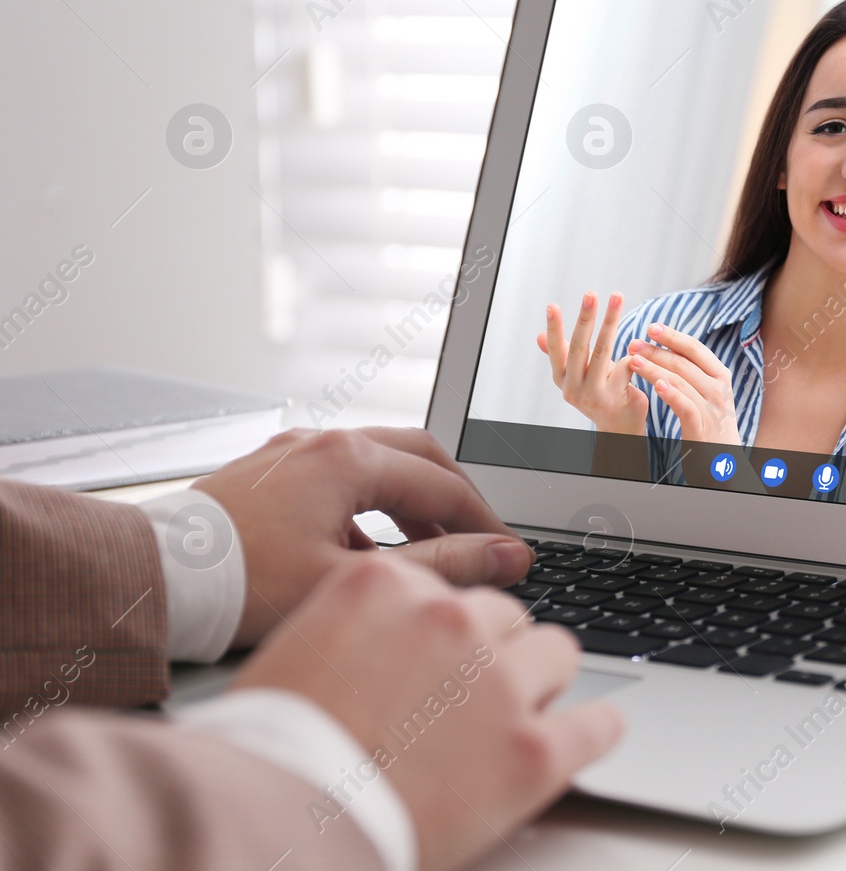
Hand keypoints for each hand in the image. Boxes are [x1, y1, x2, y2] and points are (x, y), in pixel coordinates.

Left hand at [194, 427, 531, 649]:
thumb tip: (506, 557)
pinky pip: (340, 475)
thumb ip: (440, 567)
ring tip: (431, 548)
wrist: (152, 581)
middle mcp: (323, 442)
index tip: (512, 556)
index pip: (445, 485)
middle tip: (482, 539)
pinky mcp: (267, 471)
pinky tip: (368, 549)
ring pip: (379, 461)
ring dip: (413, 500)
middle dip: (457, 498)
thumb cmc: (241, 584)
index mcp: (349, 459)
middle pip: (419, 455)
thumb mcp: (354, 580)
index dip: (486, 524)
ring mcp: (292, 452)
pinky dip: (371, 504)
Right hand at [231, 555, 622, 870]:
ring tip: (512, 721)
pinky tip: (584, 738)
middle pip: (505, 618)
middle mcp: (451, 622)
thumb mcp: (298, 651)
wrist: (273, 825)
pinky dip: (593, 732)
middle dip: (491, 654)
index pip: (450, 587)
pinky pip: (596, 725)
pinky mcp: (532, 751)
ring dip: (537, 683)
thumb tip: (388, 642)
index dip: (445, 628)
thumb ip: (359, 626)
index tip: (444, 651)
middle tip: (466, 701)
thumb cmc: (268, 754)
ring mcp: (499, 684)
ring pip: (556, 654)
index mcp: (388, 587)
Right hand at [537, 290, 648, 435]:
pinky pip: (624, 368)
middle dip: (585, 317)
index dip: (553, 327)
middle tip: (590, 293)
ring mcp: (593, 394)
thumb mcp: (577, 375)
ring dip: (610, 322)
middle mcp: (573, 387)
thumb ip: (562, 356)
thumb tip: (538, 336)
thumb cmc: (600, 393)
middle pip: (579, 347)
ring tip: (616, 297)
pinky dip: (631, 354)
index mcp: (562, 378)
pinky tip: (639, 344)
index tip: (551, 305)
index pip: (555, 349)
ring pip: (603, 352)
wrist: (619, 427)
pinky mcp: (614, 398)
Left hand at [626, 323, 741, 445]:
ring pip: (681, 381)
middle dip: (655, 351)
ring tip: (633, 361)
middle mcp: (719, 389)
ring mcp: (712, 410)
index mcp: (721, 376)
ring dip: (654, 369)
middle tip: (632, 343)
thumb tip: (671, 347)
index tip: (650, 327)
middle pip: (683, 362)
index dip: (672, 336)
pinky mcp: (702, 429)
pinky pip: (686, 407)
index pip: (695, 348)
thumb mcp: (710, 395)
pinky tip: (655, 387)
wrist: (726, 463)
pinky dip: (671, 395)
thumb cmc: (711, 425)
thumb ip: (695, 373)